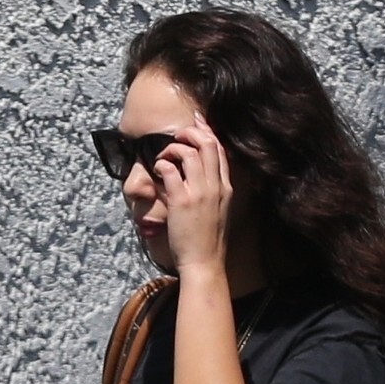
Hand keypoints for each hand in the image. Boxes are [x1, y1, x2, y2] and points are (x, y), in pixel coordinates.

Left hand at [154, 112, 232, 278]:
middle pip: (208, 143)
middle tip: (177, 135)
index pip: (220, 149)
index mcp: (226, 187)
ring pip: (189, 152)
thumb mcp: (221, 211)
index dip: (208, 131)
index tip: (197, 121)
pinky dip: (162, 163)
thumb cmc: (209, 241)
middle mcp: (216, 186)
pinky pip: (171, 169)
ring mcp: (200, 192)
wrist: (205, 262)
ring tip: (164, 156)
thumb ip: (215, 191)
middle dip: (191, 132)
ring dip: (173, 147)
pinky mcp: (182, 201)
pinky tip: (158, 169)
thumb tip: (202, 177)